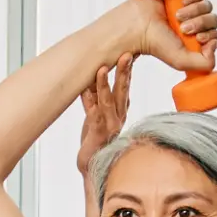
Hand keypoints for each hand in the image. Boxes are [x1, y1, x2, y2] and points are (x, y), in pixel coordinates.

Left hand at [77, 54, 132, 174]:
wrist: (92, 165)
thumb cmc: (95, 139)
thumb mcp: (96, 113)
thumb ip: (96, 95)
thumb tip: (94, 74)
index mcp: (120, 110)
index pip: (125, 86)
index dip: (127, 69)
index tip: (130, 51)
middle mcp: (118, 116)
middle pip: (122, 90)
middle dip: (124, 72)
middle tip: (127, 54)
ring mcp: (110, 126)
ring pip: (108, 101)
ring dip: (105, 84)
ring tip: (102, 69)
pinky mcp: (99, 134)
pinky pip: (94, 115)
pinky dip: (90, 102)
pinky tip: (87, 91)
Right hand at [119, 0, 216, 73]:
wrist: (139, 24)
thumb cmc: (156, 44)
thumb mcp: (181, 61)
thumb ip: (203, 64)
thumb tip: (215, 44)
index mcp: (197, 43)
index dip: (212, 36)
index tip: (198, 38)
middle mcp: (195, 27)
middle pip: (213, 20)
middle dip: (200, 23)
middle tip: (183, 28)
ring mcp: (190, 11)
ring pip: (208, 6)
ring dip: (195, 10)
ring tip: (177, 16)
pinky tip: (182, 2)